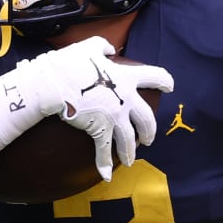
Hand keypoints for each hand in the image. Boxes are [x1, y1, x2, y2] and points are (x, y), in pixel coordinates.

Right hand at [0, 37, 173, 180]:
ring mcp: (114, 116)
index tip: (170, 87)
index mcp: (126, 76)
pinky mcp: (99, 130)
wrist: (53, 84)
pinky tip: (107, 175)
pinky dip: (104, 164)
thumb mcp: (88, 47)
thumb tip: (110, 49)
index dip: (165, 81)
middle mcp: (125, 98)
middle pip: (147, 118)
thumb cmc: (69, 63)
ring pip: (130, 139)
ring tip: (130, 159)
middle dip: (150, 130)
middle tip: (149, 138)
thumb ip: (103, 46)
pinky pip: (104, 151)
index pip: (155, 76)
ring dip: (131, 151)